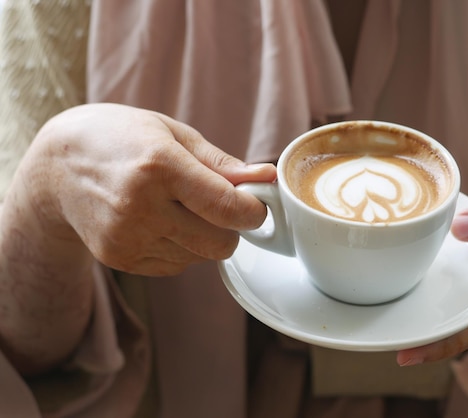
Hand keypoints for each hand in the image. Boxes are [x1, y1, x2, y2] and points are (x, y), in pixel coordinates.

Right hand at [20, 103, 276, 275]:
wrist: (55, 168)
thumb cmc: (120, 139)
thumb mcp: (172, 133)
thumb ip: (222, 163)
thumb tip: (266, 178)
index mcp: (159, 167)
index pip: (228, 208)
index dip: (254, 211)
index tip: (256, 205)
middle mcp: (140, 207)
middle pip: (221, 244)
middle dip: (232, 228)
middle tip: (219, 206)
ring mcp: (127, 238)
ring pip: (201, 257)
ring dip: (203, 237)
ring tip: (177, 207)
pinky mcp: (120, 260)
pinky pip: (176, 266)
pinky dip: (180, 248)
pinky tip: (158, 221)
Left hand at [396, 187, 467, 364]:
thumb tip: (459, 225)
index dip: (446, 340)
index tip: (409, 352)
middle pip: (460, 334)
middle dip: (425, 344)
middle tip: (392, 347)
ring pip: (453, 328)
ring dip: (423, 332)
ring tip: (389, 335)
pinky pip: (453, 319)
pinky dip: (429, 318)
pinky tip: (400, 311)